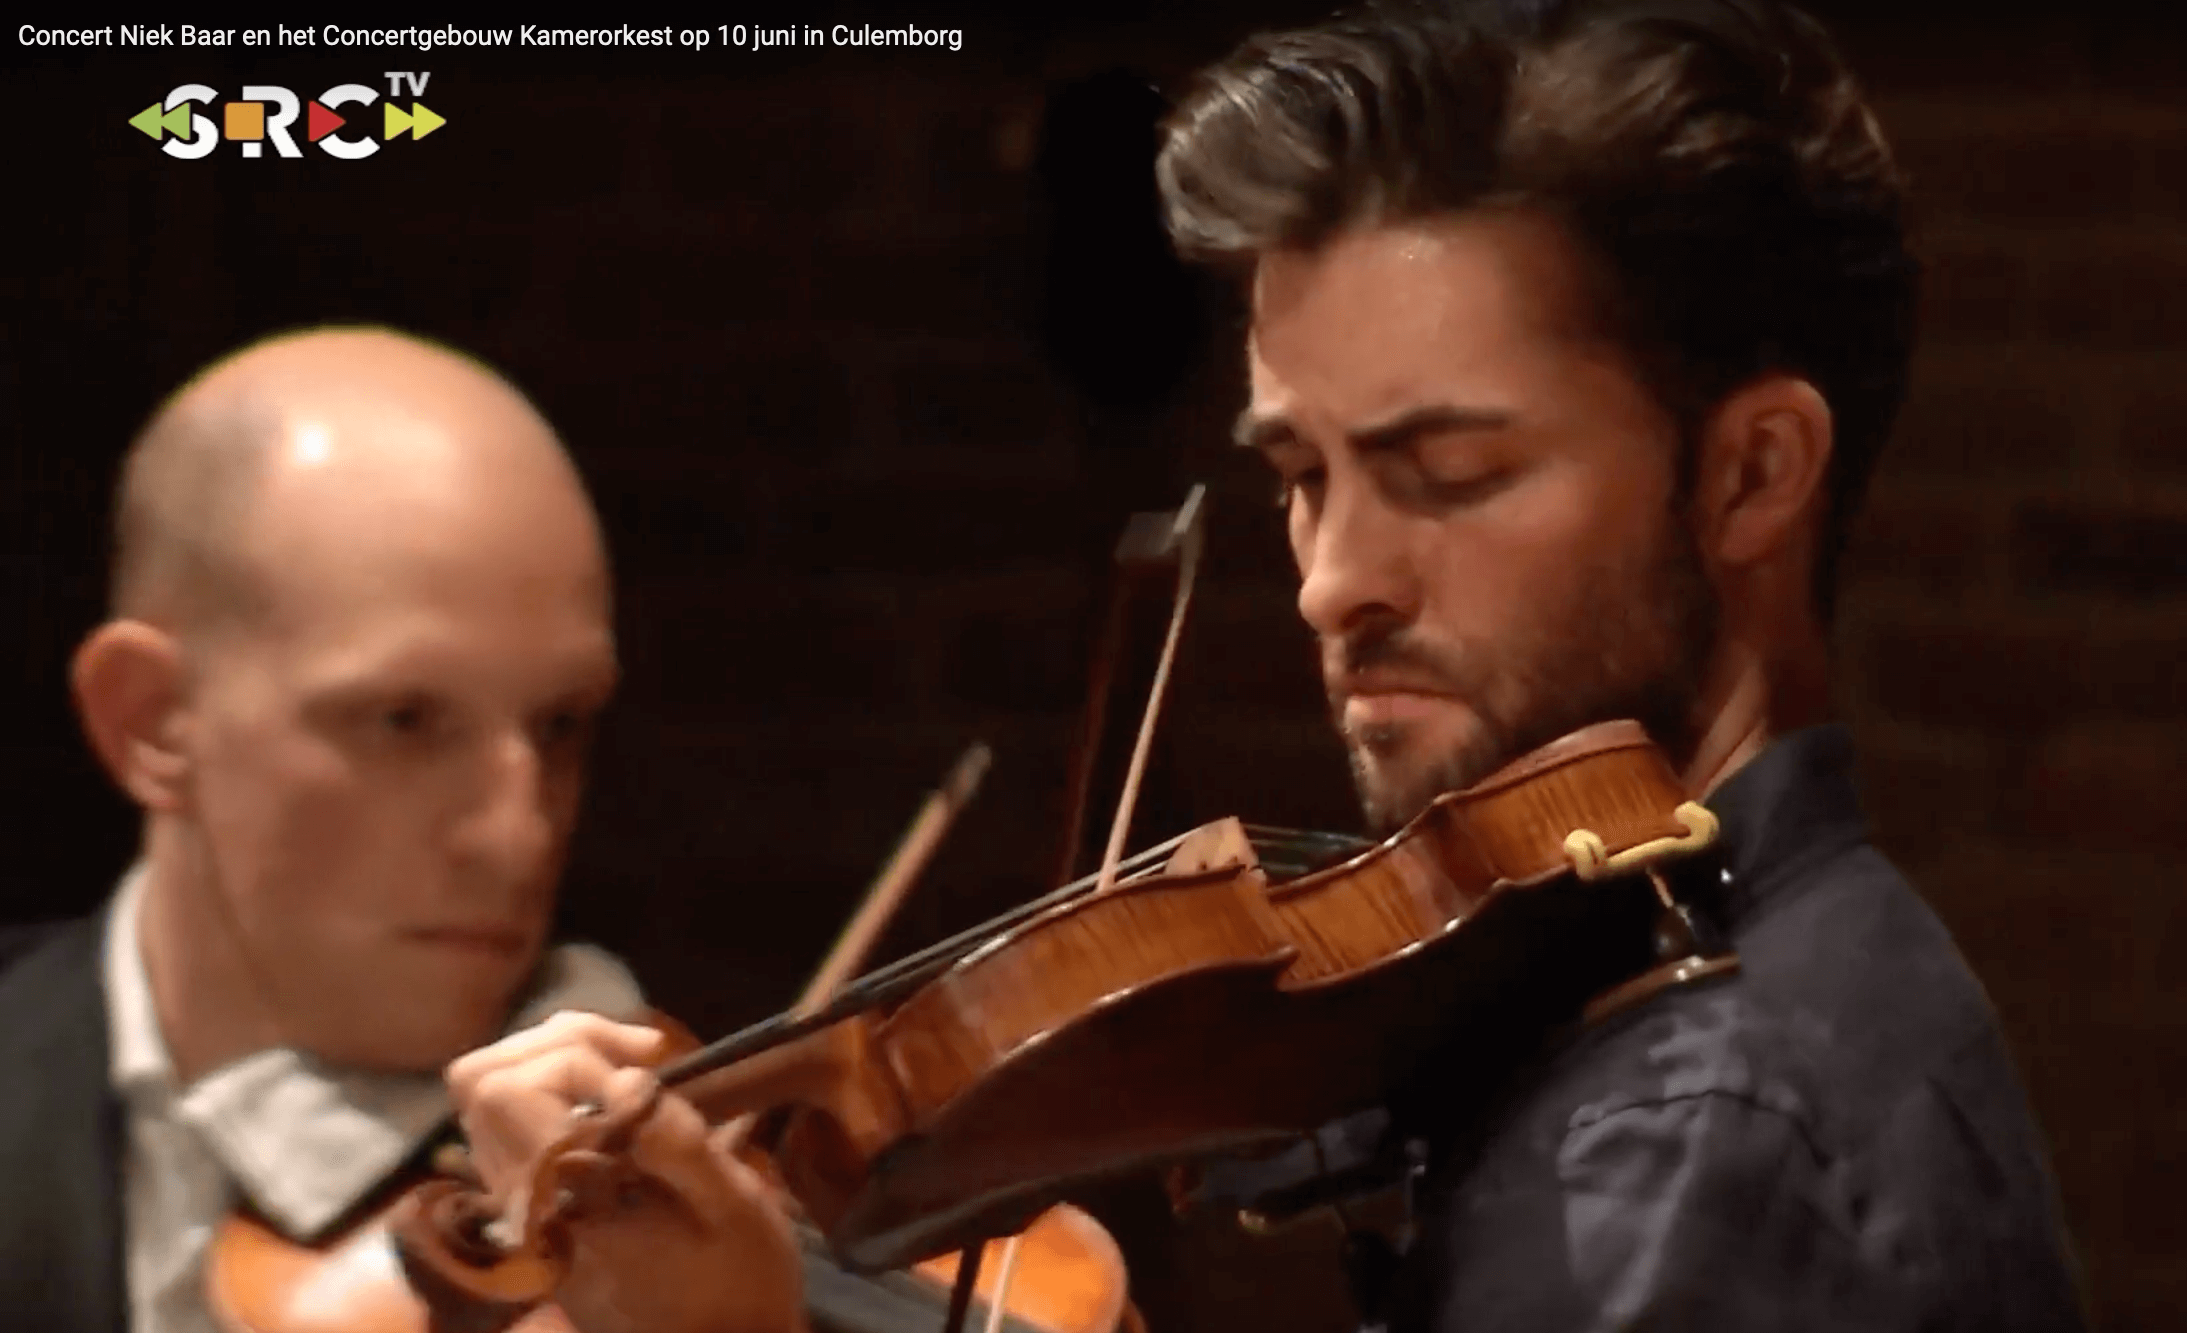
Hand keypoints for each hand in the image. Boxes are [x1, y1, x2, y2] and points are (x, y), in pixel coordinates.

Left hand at [447, 1010, 807, 1332]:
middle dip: (559, 1041)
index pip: (506, 1093)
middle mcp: (519, 1204)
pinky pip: (516, 1120)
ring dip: (558, 1056)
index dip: (575, 1056)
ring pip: (487, 1095)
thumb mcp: (732, 1207)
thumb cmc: (737, 1280)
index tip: (652, 1069)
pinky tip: (621, 1095)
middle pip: (479, 1081)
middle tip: (640, 1053)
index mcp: (559, 1208)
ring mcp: (518, 1205)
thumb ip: (676, 1142)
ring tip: (632, 1066)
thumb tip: (625, 1080)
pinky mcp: (534, 1202)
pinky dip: (560, 1085)